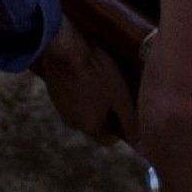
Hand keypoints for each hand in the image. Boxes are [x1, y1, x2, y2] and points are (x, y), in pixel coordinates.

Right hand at [34, 17, 132, 139]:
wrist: (66, 48)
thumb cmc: (97, 72)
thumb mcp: (121, 96)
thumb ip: (130, 122)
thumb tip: (139, 143)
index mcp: (90, 127)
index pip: (108, 140)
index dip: (120, 129)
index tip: (126, 112)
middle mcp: (72, 123)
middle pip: (94, 125)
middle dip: (106, 114)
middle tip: (115, 94)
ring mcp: (60, 107)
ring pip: (81, 111)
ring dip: (91, 102)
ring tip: (100, 82)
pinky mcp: (52, 92)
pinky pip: (70, 98)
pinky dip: (79, 92)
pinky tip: (85, 75)